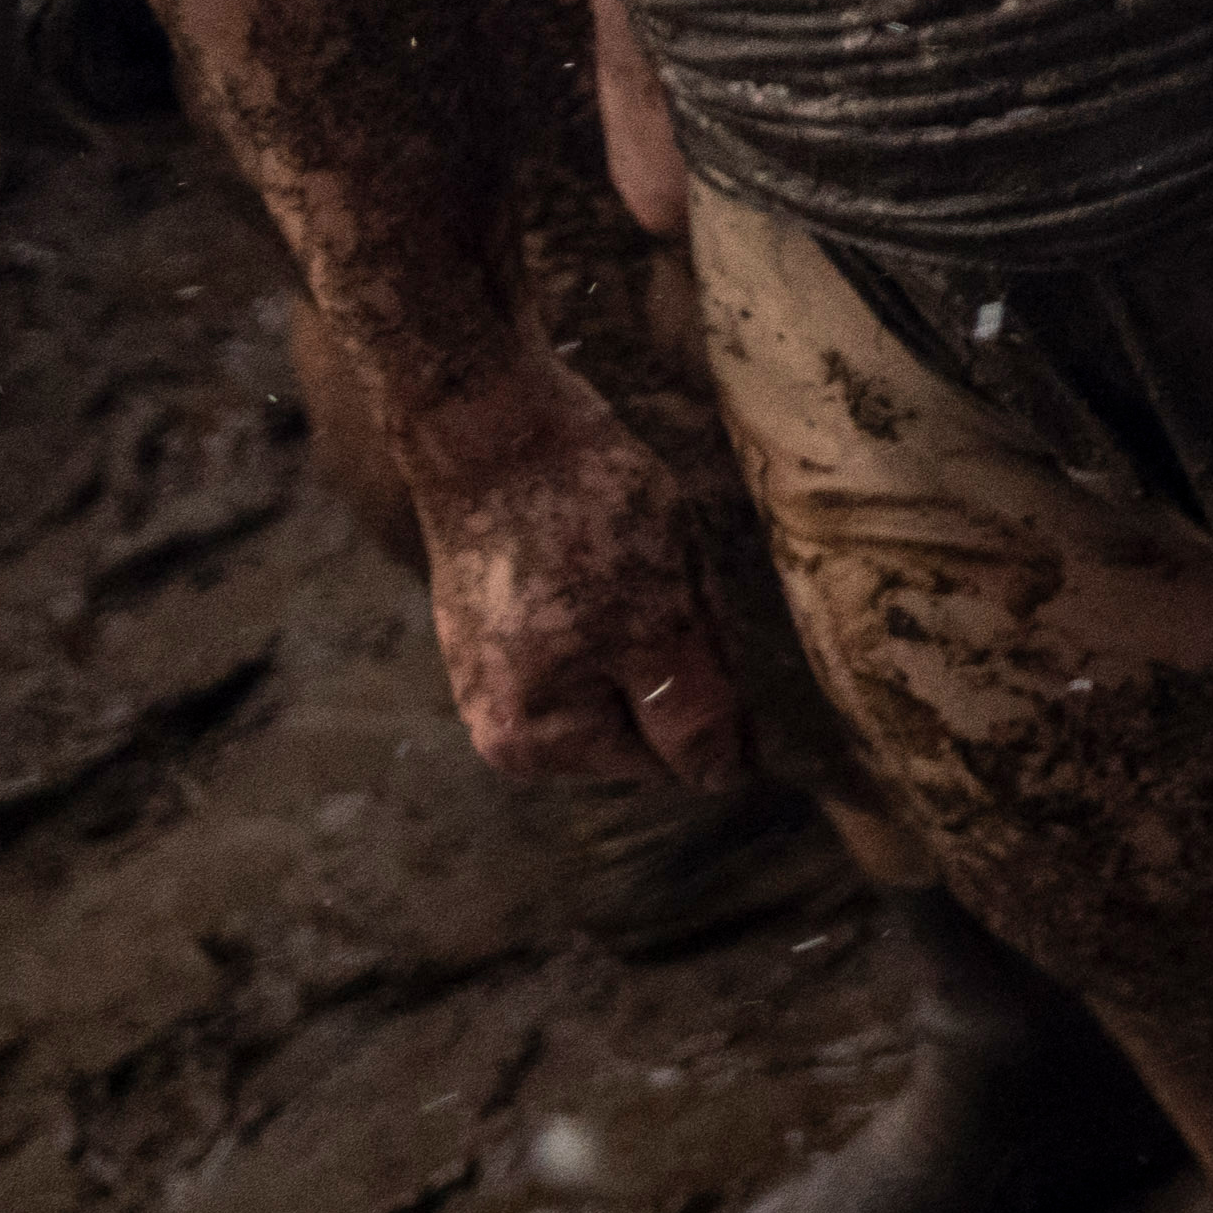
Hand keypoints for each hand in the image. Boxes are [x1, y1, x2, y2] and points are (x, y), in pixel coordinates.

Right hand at [402, 357, 751, 788]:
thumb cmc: (584, 521)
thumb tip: (721, 778)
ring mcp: (492, 680)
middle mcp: (503, 730)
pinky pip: (586, 639)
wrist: (497, 433)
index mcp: (539, 743)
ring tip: (633, 559)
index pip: (672, 761)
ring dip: (648, 626)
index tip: (711, 628)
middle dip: (677, 659)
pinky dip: (615, 602)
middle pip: (643, 717)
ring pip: (620, 673)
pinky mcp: (493, 634)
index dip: (717, 700)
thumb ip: (694, 709)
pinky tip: (608, 550)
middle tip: (666, 579)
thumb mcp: (667, 617)